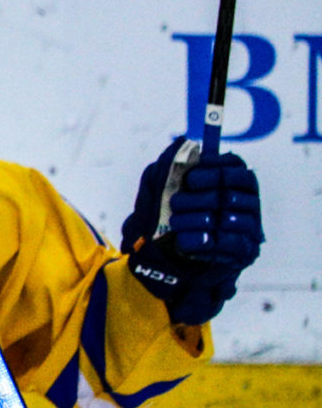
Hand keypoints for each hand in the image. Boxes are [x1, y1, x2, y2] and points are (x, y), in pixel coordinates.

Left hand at [122, 139, 262, 324]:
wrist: (166, 265)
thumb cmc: (168, 221)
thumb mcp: (159, 193)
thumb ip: (169, 167)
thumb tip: (182, 142)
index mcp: (233, 184)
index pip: (237, 168)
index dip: (216, 169)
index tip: (191, 177)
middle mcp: (247, 204)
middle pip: (232, 193)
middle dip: (199, 198)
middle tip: (175, 204)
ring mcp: (248, 228)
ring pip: (229, 218)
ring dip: (197, 220)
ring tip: (176, 225)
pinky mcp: (244, 252)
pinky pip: (229, 244)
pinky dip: (203, 241)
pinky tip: (185, 242)